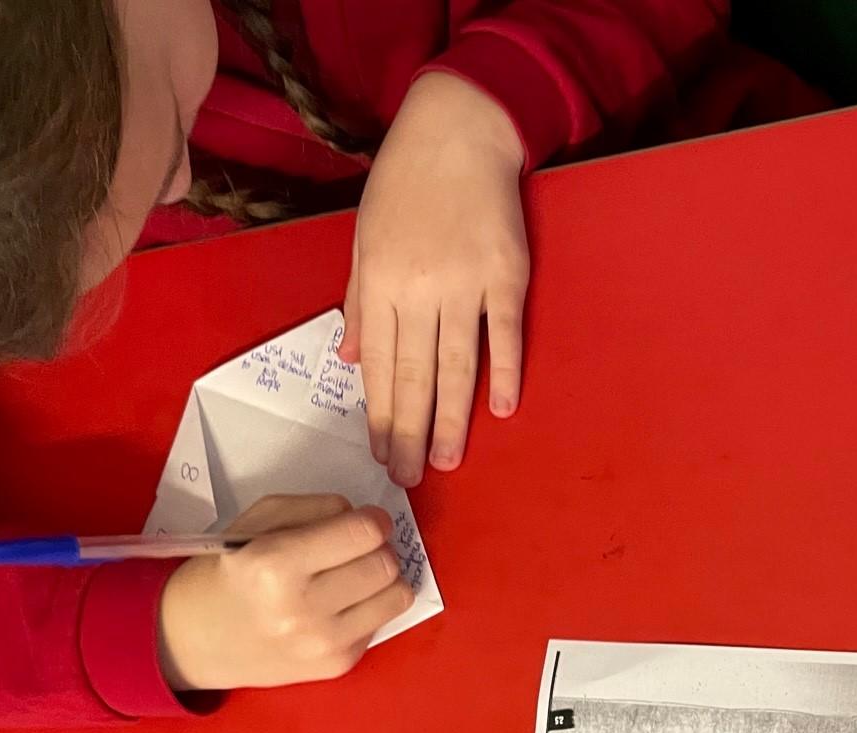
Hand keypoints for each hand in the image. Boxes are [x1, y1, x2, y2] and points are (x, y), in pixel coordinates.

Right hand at [157, 494, 412, 691]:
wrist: (194, 640)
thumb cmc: (227, 572)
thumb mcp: (255, 522)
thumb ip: (314, 508)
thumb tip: (367, 519)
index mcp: (274, 564)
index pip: (361, 533)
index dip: (374, 520)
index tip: (367, 520)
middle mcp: (301, 608)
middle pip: (385, 564)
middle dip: (379, 549)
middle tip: (358, 549)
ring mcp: (322, 643)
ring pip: (396, 596)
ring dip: (384, 580)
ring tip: (356, 575)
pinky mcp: (336, 666)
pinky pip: (381, 624)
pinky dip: (369, 609)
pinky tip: (339, 606)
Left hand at [341, 70, 529, 487]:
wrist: (458, 131)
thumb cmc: (406, 182)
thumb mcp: (365, 236)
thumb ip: (359, 300)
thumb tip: (350, 360)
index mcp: (380, 281)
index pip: (377, 363)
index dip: (378, 413)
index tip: (379, 452)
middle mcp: (418, 288)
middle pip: (413, 375)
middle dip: (408, 432)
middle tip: (408, 478)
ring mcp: (464, 283)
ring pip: (455, 365)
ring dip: (451, 418)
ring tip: (445, 460)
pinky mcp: (506, 275)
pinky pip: (504, 334)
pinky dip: (504, 372)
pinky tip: (501, 409)